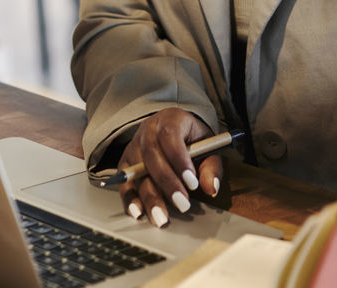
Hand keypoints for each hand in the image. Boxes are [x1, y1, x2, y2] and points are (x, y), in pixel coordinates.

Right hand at [118, 108, 223, 226]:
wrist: (174, 129)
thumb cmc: (192, 139)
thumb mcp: (208, 146)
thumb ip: (211, 166)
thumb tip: (211, 187)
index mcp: (170, 118)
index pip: (170, 135)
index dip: (180, 159)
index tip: (192, 183)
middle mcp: (148, 130)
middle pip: (152, 155)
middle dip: (167, 183)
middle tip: (182, 204)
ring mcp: (134, 145)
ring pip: (137, 171)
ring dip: (149, 196)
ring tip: (161, 218)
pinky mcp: (125, 162)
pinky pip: (125, 182)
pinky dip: (130, 198)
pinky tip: (139, 212)